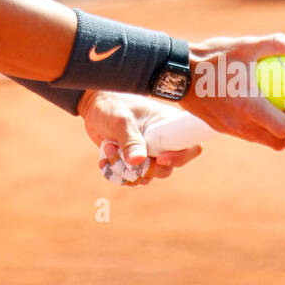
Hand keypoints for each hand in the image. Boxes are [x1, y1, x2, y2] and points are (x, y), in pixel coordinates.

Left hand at [78, 90, 203, 185]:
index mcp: (169, 125)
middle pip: (167, 169)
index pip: (191, 146)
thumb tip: (138, 162)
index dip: (180, 158)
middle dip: (143, 168)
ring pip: (147, 176)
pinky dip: (117, 173)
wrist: (93, 107)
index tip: (159, 159)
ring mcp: (149, 152)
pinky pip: (132, 178)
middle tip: (122, 154)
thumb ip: (130, 140)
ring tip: (109, 149)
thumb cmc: (111, 106)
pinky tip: (104, 158)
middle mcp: (162, 141)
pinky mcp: (134, 161)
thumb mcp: (121, 120)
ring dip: (125, 170)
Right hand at [183, 32, 284, 149]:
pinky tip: (257, 106)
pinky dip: (257, 126)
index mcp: (250, 108)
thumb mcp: (246, 45)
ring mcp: (229, 128)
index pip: (283, 128)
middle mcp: (240, 124)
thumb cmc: (211, 57)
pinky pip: (245, 133)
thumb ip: (277, 44)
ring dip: (275, 132)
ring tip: (280, 112)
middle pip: (276, 142)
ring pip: (261, 140)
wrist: (176, 72)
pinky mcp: (219, 127)